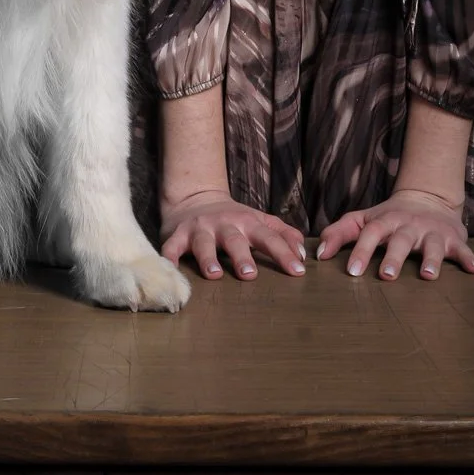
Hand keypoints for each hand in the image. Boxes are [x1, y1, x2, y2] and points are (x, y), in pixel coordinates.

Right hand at [160, 190, 307, 280]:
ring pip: (204, 244)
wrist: (195, 198)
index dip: (284, 253)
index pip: (269, 238)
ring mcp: (200, 229)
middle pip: (235, 240)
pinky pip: (172, 247)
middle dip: (242, 256)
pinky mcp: (178, 235)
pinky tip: (169, 268)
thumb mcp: (259, 221)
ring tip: (215, 275)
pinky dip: (169, 257)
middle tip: (250, 275)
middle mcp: (225, 224)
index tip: (298, 271)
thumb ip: (282, 234)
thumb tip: (303, 253)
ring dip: (209, 259)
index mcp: (247, 222)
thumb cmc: (233, 218)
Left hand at [316, 188, 473, 280]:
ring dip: (431, 259)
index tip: (352, 272)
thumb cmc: (389, 217)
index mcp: (385, 221)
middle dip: (393, 258)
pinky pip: (462, 250)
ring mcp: (431, 232)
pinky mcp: (453, 239)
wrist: (427, 198)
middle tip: (386, 276)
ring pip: (431, 246)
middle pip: (400, 241)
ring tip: (428, 276)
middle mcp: (408, 226)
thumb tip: (318, 255)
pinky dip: (468, 258)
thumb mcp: (364, 219)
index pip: (369, 235)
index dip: (360, 251)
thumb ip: (340, 233)